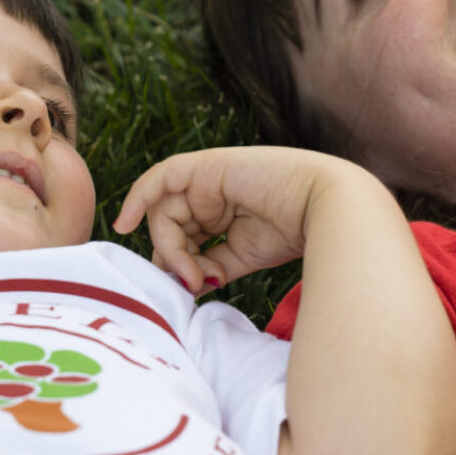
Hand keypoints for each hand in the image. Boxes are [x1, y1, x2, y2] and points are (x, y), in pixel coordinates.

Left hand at [112, 147, 369, 292]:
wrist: (329, 209)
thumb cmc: (298, 233)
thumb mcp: (243, 256)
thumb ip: (211, 265)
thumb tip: (183, 283)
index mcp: (228, 209)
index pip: (187, 236)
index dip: (179, 262)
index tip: (188, 288)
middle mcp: (215, 190)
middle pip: (172, 225)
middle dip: (174, 257)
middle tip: (190, 283)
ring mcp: (210, 176)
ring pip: (167, 212)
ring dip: (171, 246)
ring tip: (194, 272)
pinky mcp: (207, 167)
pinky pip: (160, 179)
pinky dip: (138, 197)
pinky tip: (126, 223)